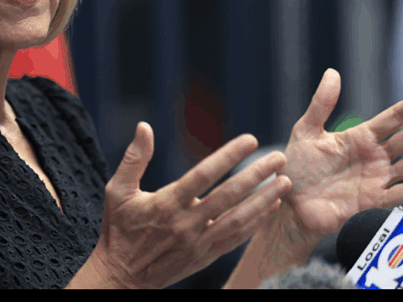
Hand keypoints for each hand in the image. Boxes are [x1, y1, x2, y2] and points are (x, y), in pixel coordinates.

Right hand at [76, 121, 291, 288]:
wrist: (121, 277)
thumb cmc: (118, 229)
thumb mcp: (117, 190)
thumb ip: (134, 158)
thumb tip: (144, 126)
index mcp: (166, 203)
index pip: (203, 175)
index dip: (228, 156)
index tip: (250, 140)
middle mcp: (186, 223)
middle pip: (228, 196)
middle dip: (256, 175)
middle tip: (279, 158)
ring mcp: (198, 242)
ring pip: (238, 220)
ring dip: (264, 200)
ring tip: (285, 182)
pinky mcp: (205, 256)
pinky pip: (236, 238)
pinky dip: (255, 222)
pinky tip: (270, 206)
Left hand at [278, 68, 402, 241]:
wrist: (288, 204)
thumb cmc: (296, 168)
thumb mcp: (306, 130)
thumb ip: (321, 104)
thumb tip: (332, 73)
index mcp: (357, 138)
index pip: (391, 118)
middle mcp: (371, 157)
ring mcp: (374, 179)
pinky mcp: (372, 201)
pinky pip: (402, 193)